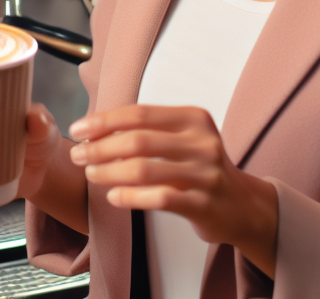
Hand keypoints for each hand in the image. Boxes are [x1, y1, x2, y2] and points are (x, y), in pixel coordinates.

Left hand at [69, 105, 277, 275]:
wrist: (242, 205)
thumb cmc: (200, 168)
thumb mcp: (183, 138)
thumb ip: (148, 130)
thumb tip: (95, 127)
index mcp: (194, 118)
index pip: (140, 113)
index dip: (104, 121)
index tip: (78, 129)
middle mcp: (202, 143)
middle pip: (139, 140)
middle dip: (101, 147)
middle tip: (78, 155)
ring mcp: (205, 174)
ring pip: (145, 170)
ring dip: (110, 172)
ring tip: (91, 175)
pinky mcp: (203, 204)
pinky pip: (160, 198)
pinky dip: (131, 197)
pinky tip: (113, 197)